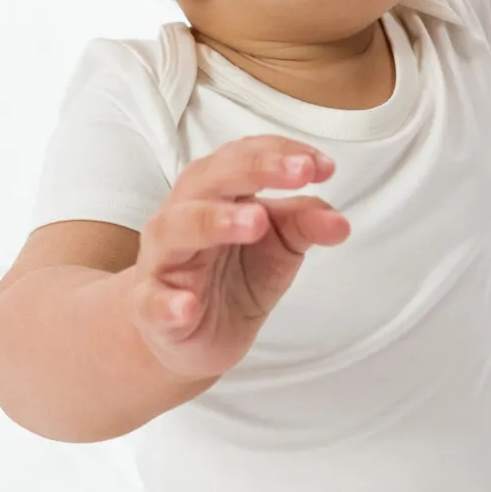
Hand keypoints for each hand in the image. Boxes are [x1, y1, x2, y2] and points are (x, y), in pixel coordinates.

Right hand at [128, 134, 349, 380]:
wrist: (190, 337)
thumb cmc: (232, 277)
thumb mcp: (279, 248)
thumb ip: (304, 225)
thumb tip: (340, 222)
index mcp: (215, 192)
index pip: (243, 156)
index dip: (281, 154)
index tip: (323, 166)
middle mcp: (182, 215)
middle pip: (210, 179)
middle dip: (255, 170)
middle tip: (299, 173)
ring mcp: (162, 261)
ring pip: (176, 228)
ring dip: (214, 220)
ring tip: (255, 223)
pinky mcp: (150, 308)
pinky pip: (152, 302)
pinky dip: (168, 303)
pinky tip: (186, 306)